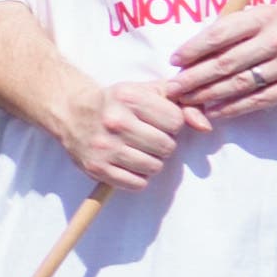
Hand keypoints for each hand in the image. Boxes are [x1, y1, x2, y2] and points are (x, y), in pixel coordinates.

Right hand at [48, 65, 201, 192]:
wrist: (70, 112)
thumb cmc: (118, 102)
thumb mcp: (148, 92)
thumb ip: (183, 103)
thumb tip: (205, 127)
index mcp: (128, 96)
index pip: (176, 121)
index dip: (171, 123)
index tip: (157, 120)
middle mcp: (114, 121)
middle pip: (167, 147)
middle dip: (163, 144)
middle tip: (147, 137)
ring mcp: (104, 146)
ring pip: (154, 167)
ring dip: (151, 161)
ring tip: (137, 150)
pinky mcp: (96, 168)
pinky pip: (137, 184)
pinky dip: (138, 177)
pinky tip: (128, 163)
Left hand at [167, 1, 276, 123]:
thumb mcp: (268, 13)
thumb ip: (237, 27)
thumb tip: (197, 48)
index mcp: (264, 17)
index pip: (220, 33)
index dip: (193, 48)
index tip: (174, 60)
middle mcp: (276, 40)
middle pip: (226, 62)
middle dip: (194, 77)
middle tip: (172, 88)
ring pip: (240, 84)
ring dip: (209, 95)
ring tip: (187, 101)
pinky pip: (260, 100)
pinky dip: (234, 107)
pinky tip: (216, 111)